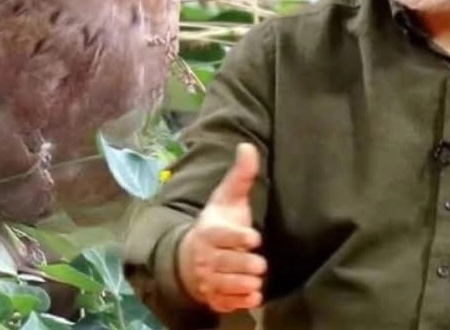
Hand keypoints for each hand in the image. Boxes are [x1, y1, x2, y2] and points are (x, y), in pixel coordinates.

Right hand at [176, 142, 266, 313]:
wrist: (189, 258)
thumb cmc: (217, 225)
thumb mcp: (226, 199)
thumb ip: (240, 176)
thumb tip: (247, 146)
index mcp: (209, 231)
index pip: (221, 235)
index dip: (237, 237)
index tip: (253, 238)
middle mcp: (206, 256)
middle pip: (226, 263)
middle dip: (244, 264)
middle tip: (259, 264)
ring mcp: (208, 278)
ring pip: (227, 284)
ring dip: (244, 283)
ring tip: (255, 278)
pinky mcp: (214, 296)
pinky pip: (227, 302)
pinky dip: (240, 300)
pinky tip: (253, 295)